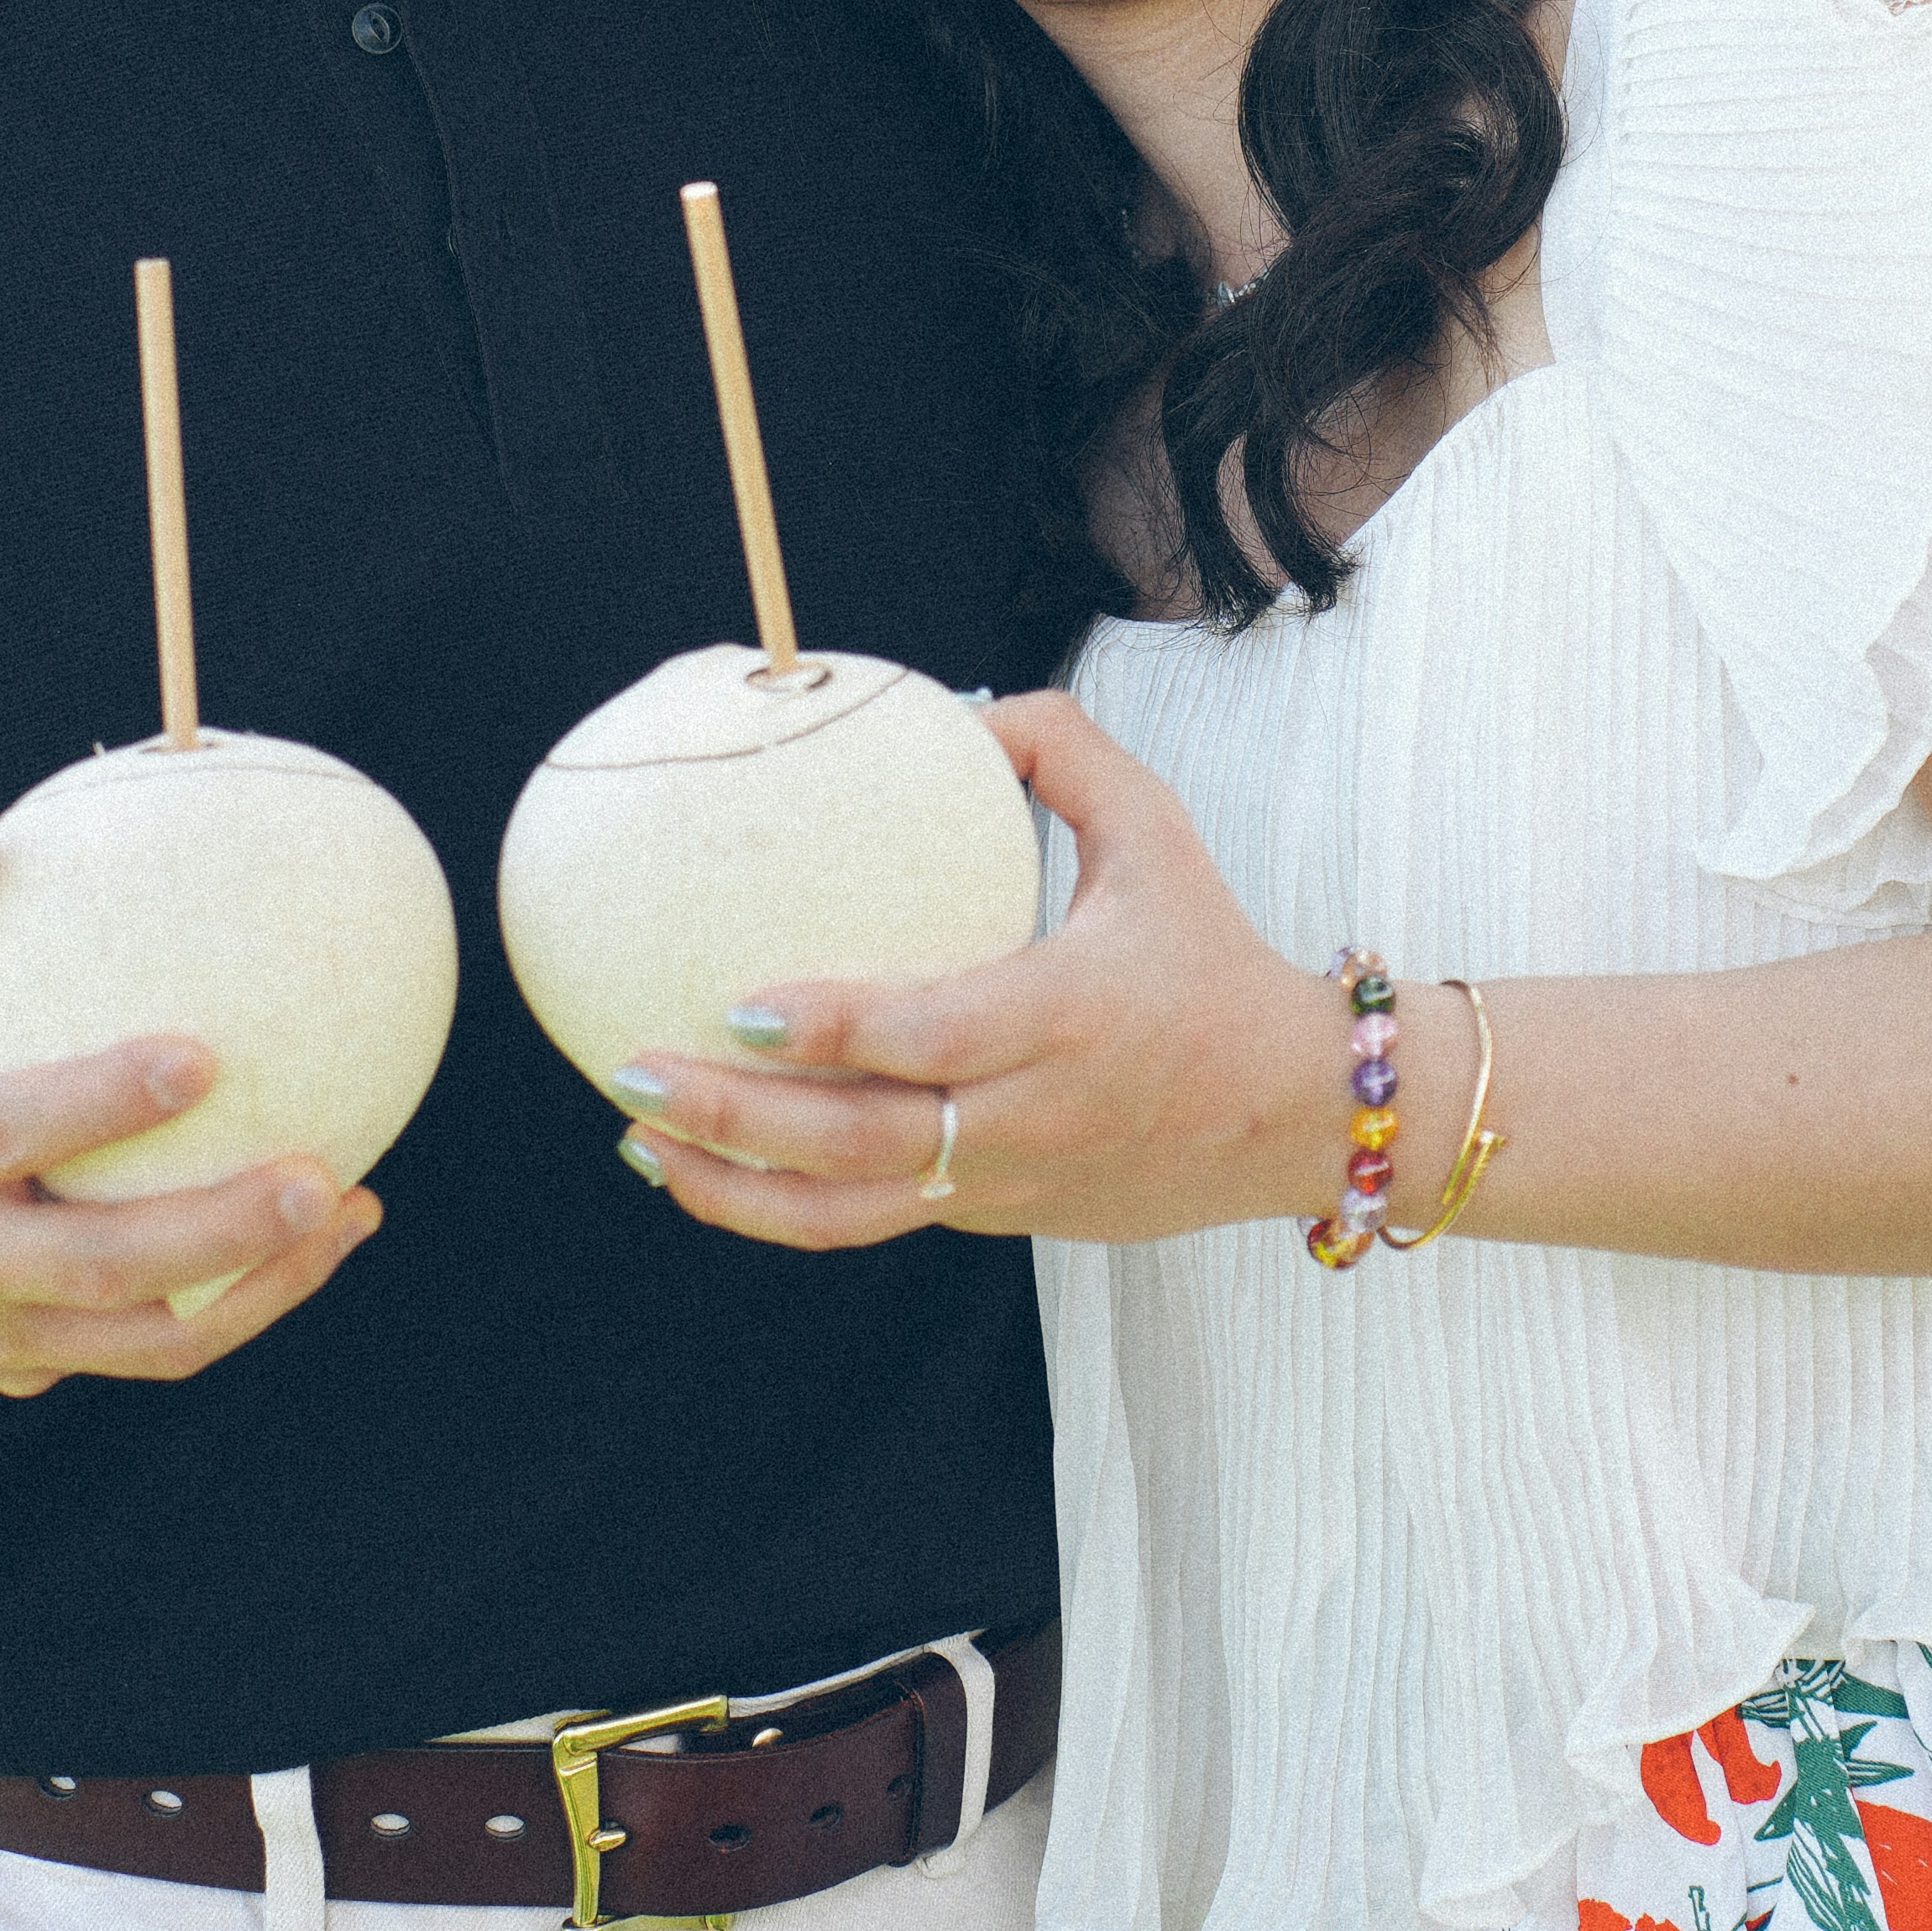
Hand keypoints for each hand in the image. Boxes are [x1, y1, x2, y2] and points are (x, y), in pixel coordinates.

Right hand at [0, 815, 383, 1402]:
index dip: (95, 1105)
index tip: (204, 1057)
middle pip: (87, 1266)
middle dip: (211, 1235)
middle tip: (321, 1176)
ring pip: (137, 1336)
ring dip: (255, 1287)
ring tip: (351, 1208)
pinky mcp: (23, 1363)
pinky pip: (147, 1348)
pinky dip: (245, 1305)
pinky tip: (331, 1235)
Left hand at [612, 694, 1352, 1250]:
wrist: (1294, 1113)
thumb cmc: (1213, 956)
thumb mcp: (1160, 835)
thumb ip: (1064, 754)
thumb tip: (959, 709)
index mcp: (1071, 1017)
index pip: (933, 1039)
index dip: (832, 1032)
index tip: (738, 1003)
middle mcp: (1031, 1115)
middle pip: (867, 1140)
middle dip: (740, 1120)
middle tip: (637, 1074)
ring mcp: (1007, 1181)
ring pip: (854, 1211)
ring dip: (737, 1186)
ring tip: (638, 1142)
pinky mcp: (995, 1217)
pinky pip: (875, 1221)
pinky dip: (783, 1207)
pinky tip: (706, 1171)